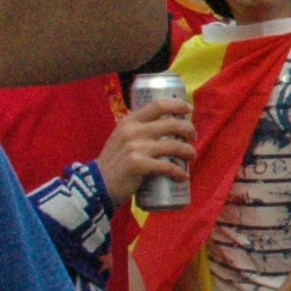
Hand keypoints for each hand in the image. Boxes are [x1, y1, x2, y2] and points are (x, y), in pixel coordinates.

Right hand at [96, 95, 193, 210]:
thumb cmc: (115, 162)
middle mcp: (132, 131)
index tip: (188, 109)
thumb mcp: (122, 138)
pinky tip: (183, 176)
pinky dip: (179, 172)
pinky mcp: (139, 165)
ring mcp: (135, 148)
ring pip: (174, 146)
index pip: (158, 105)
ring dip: (189, 151)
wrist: (98, 185)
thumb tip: (167, 124)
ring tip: (191, 156)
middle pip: (172, 124)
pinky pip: (168, 167)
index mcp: (129, 121)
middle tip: (192, 137)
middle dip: (188, 129)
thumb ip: (139, 129)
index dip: (177, 105)